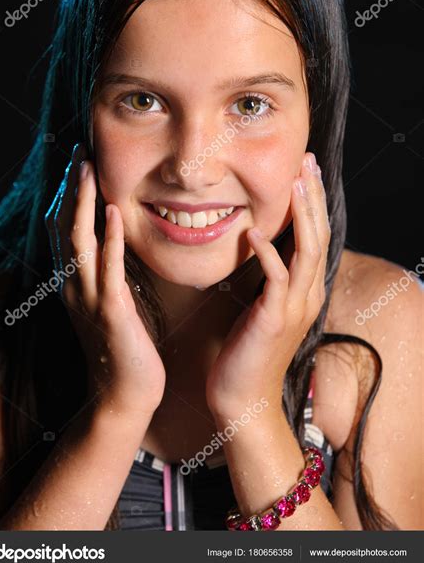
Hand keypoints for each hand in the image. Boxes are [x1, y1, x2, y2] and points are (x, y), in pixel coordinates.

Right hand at [44, 143, 165, 415]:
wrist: (126, 396)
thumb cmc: (124, 349)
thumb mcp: (110, 304)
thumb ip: (107, 274)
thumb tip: (113, 246)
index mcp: (76, 284)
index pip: (65, 230)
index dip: (70, 195)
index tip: (80, 163)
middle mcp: (75, 287)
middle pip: (65, 227)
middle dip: (72, 188)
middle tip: (79, 151)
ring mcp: (90, 299)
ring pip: (79, 241)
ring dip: (83, 202)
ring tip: (88, 168)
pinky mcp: (112, 313)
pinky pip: (108, 270)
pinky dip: (108, 239)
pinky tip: (112, 213)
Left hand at [205, 152, 330, 418]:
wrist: (244, 399)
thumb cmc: (248, 351)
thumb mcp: (264, 307)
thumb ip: (270, 279)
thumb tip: (263, 244)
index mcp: (306, 291)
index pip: (316, 236)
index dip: (313, 202)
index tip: (305, 170)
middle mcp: (308, 295)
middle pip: (319, 236)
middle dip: (313, 197)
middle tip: (306, 162)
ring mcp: (294, 308)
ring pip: (307, 252)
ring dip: (302, 216)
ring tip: (295, 184)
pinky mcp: (273, 320)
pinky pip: (276, 281)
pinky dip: (268, 255)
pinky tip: (255, 233)